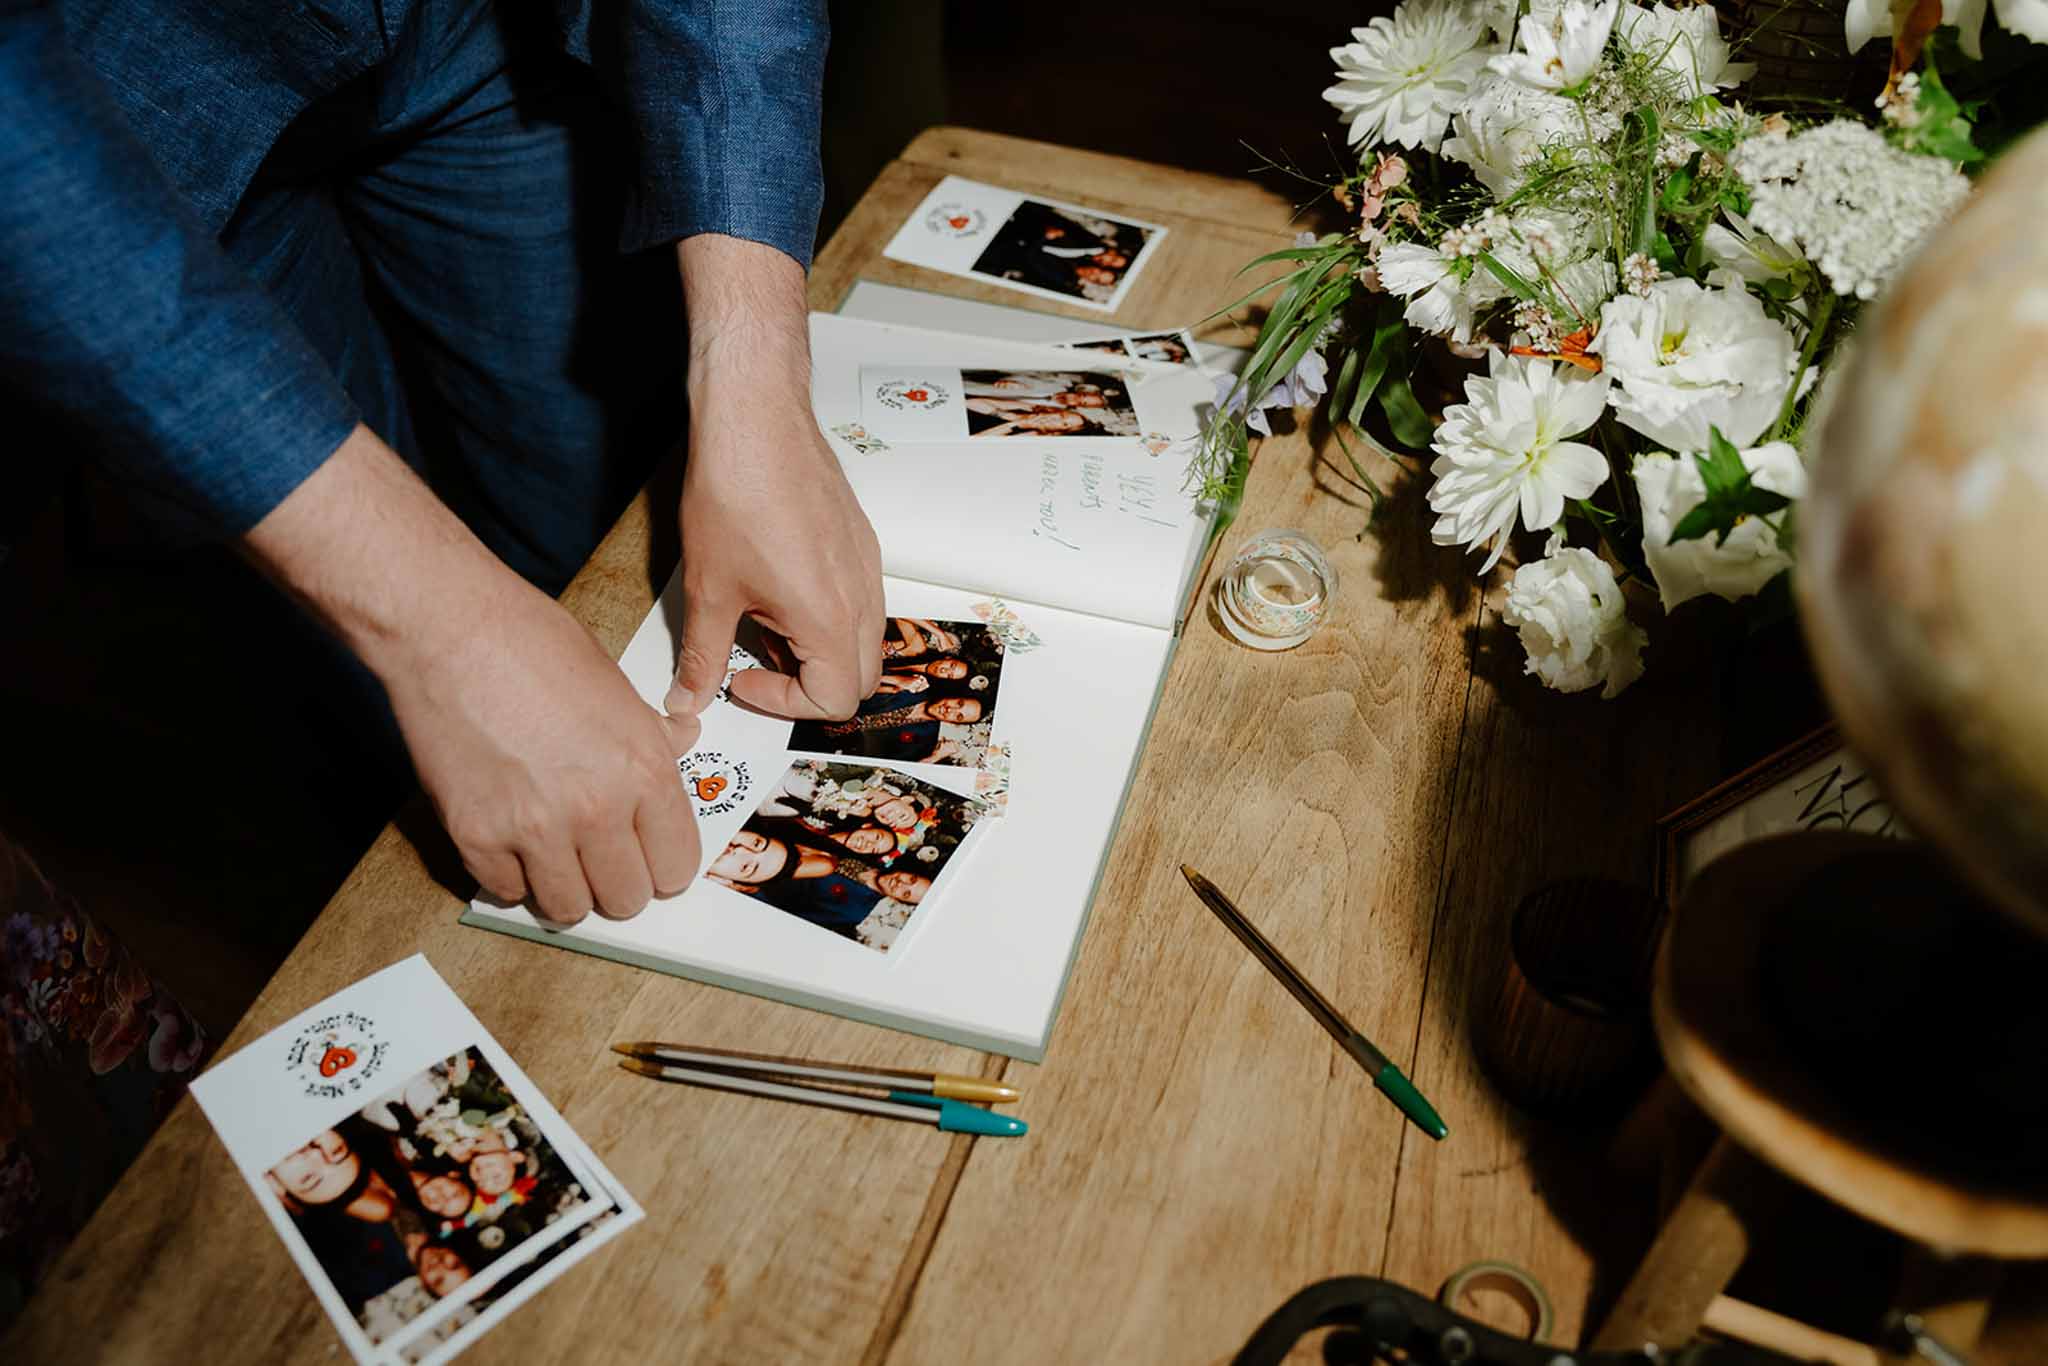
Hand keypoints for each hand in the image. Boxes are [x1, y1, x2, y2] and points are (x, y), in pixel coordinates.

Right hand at [382, 580, 701, 925]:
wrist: (450, 631)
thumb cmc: (534, 644)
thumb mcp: (616, 685)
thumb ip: (651, 731)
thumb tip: (682, 739)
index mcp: (643, 770)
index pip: (677, 865)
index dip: (663, 864)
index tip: (647, 857)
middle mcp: (597, 808)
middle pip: (627, 899)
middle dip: (617, 883)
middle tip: (599, 858)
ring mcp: (535, 829)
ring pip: (569, 909)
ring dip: (565, 888)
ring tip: (554, 855)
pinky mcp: (476, 837)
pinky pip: (508, 891)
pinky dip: (511, 875)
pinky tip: (510, 840)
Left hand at [664, 235, 882, 720]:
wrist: (755, 420)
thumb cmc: (735, 494)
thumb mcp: (708, 589)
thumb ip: (702, 655)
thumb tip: (687, 699)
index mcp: (830, 620)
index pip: (834, 700)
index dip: (783, 703)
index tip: (740, 679)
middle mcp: (863, 598)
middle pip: (861, 679)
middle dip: (810, 687)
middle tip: (758, 667)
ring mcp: (868, 568)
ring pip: (865, 640)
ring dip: (821, 652)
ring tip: (765, 625)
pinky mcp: (861, 542)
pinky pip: (862, 601)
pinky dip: (829, 616)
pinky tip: (780, 587)